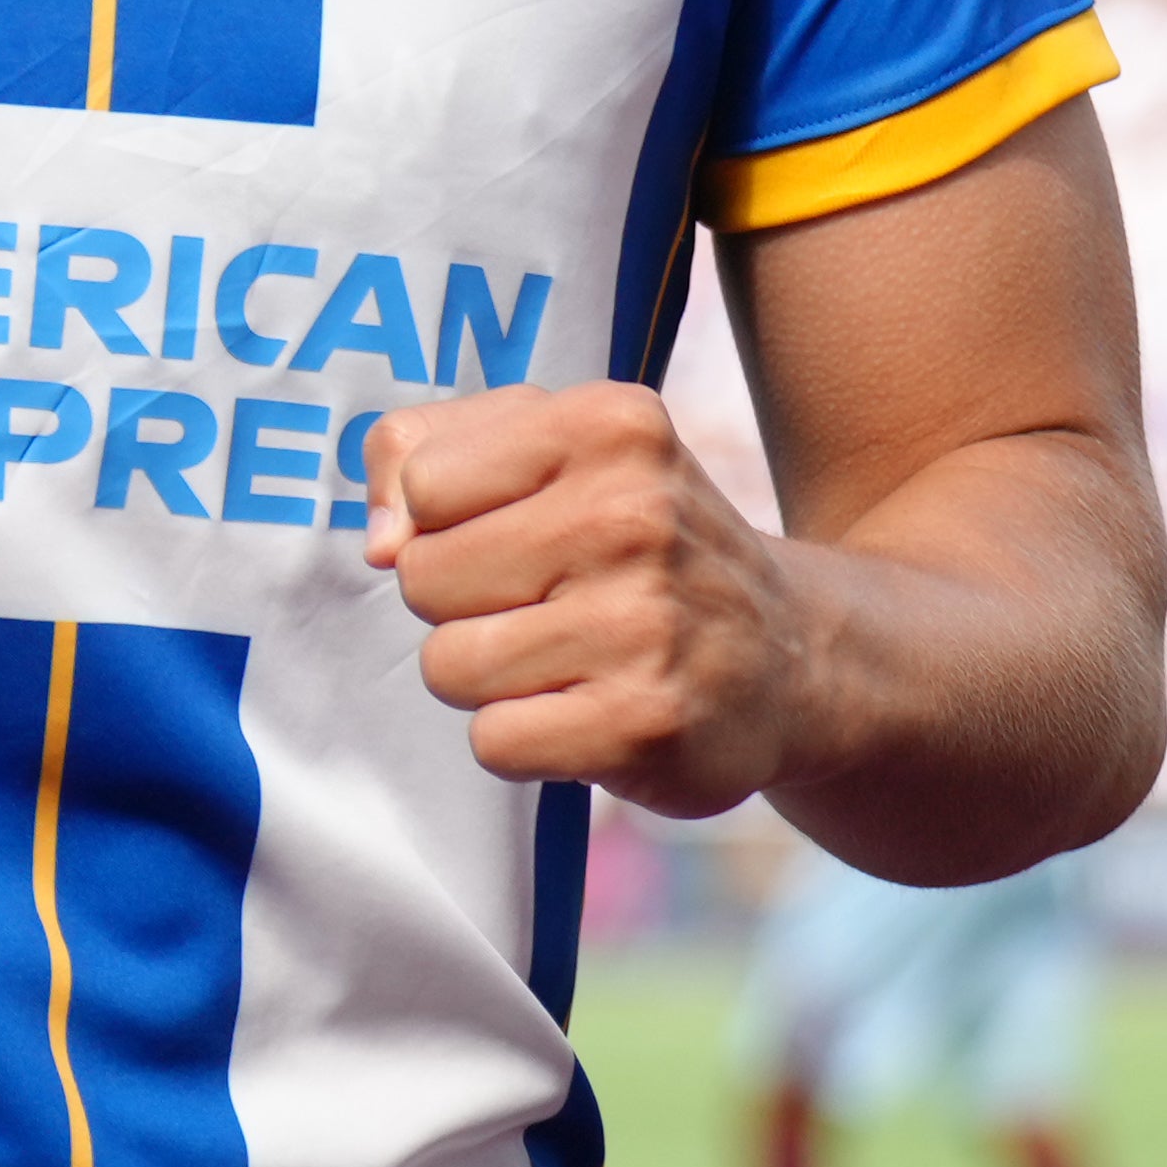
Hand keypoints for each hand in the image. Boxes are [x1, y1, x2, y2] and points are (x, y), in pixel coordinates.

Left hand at [359, 382, 800, 816]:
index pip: (423, 482)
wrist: (789, 655)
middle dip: (461, 603)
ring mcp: (647, 624)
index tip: (514, 531)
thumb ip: (419, 452)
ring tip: (565, 659)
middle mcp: (637, 515)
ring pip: (448, 664)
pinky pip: (493, 741)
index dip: (443, 520)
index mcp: (610, 426)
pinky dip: (522, 740)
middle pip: (422, 577)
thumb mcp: (544, 447)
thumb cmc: (630, 542)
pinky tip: (585, 714)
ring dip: (487, 677)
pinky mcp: (646, 726)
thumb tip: (377, 541)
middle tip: (544, 603)